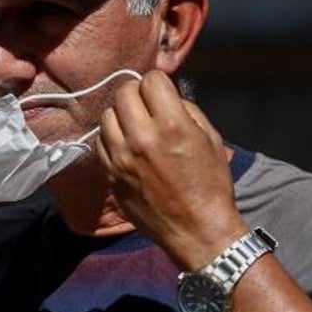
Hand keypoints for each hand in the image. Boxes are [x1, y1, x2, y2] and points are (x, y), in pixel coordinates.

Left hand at [95, 70, 246, 269]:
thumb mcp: (210, 139)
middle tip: (147, 106)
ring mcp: (121, 158)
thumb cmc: (210, 185)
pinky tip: (128, 146)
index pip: (150, 80)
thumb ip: (186, 109)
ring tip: (136, 127)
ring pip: (107, 115)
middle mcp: (142, 139)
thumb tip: (165, 94)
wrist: (198, 231)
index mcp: (172, 126)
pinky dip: (113, 138)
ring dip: (121, 115)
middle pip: (123, 92)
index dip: (158, 83)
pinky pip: (101, 142)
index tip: (162, 93)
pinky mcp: (110, 175)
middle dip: (137, 93)